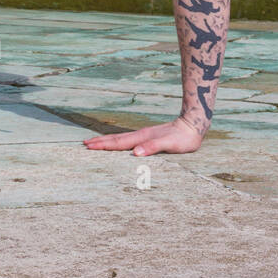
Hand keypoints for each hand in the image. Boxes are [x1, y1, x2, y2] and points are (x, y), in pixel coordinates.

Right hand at [84, 116, 203, 155]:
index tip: (88, 146)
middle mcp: (141, 135)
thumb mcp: (170, 144)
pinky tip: (118, 145)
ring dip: (107, 141)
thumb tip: (135, 153)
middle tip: (84, 144)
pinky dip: (118, 142)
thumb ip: (153, 147)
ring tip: (95, 143)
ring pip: (121, 139)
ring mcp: (144, 135)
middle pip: (116, 139)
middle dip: (100, 142)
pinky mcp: (149, 137)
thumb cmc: (183, 138)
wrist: (193, 124)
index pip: (119, 143)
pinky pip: (128, 140)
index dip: (103, 145)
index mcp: (142, 138)